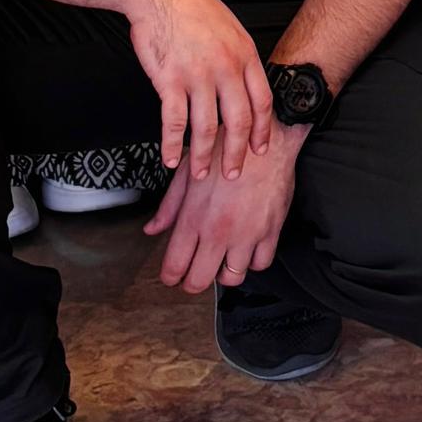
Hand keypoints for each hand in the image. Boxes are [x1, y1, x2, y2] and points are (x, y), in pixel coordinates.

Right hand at [118, 0, 271, 178]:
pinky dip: (172, 144)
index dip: (262, 130)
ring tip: (199, 173)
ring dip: (202, 156)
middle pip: (238, 121)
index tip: (259, 150)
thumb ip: (238, 58)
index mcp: (244, 54)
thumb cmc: (192, 7)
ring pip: (206, 128)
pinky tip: (170, 158)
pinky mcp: (169, 79)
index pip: (262, 101)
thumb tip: (243, 86)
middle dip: (237, 153)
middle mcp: (226, 67)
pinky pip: (174, 121)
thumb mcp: (229, 28)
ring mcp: (198, 75)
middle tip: (233, 174)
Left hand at [146, 127, 302, 293]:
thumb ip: (169, 206)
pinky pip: (260, 264)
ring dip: (223, 273)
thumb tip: (152, 229)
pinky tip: (246, 249)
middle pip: (199, 281)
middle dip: (192, 283)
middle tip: (192, 276)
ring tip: (221, 260)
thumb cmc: (225, 149)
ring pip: (232, 278)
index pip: (174, 266)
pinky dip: (252, 261)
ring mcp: (246, 234)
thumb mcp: (188, 173)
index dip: (169, 277)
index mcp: (194, 217)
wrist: (265, 138)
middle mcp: (219, 231)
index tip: (171, 276)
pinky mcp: (270, 231)